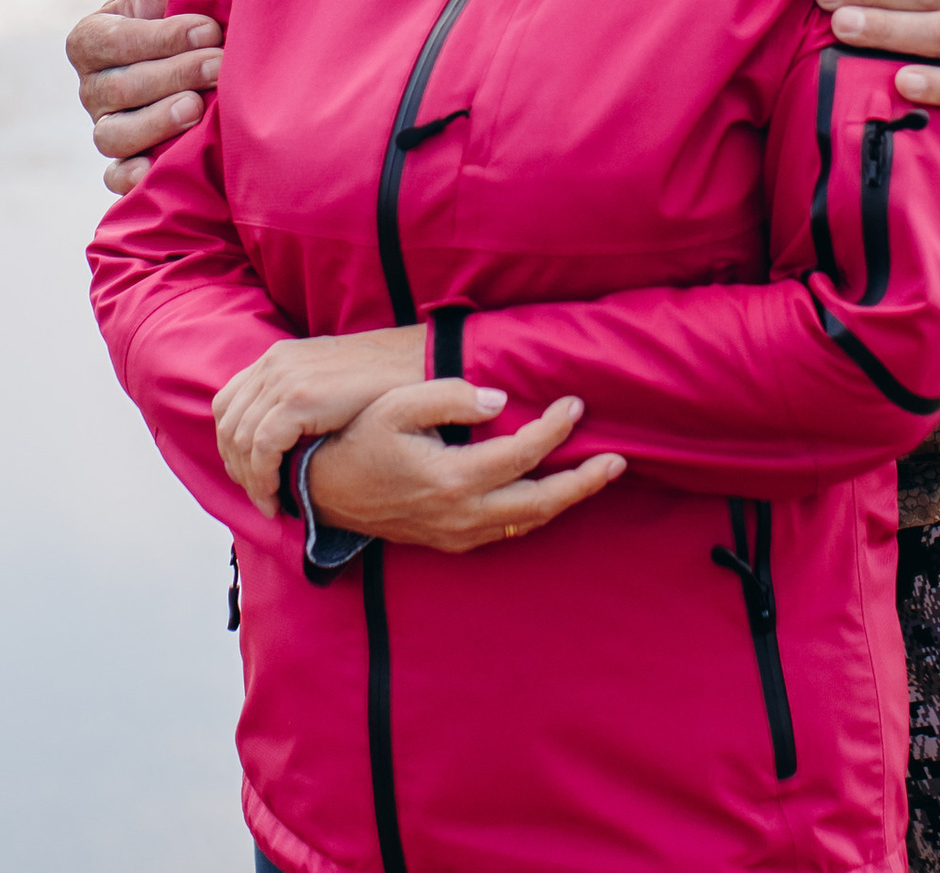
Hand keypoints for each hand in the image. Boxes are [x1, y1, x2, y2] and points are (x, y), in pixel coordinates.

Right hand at [68, 0, 214, 194]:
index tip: (207, 28)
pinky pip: (117, 179)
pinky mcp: (125, 164)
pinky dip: (134, 177)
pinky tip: (162, 169)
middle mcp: (92, 87)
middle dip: (172, 75)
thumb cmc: (184, 12)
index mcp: (92, 38)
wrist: (209, 56)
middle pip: (117, 89)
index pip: (109, 42)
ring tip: (199, 109)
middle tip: (221, 64)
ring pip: (114, 136)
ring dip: (156, 124)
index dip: (156, 37)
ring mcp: (106, 128)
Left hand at [214, 328, 428, 511]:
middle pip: (228, 424)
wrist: (417, 363)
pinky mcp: (299, 398)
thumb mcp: (327, 380)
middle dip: (237, 468)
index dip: (230, 445)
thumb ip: (297, 397)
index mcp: (277, 357)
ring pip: (240, 440)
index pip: (228, 403)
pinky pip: (261, 447)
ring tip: (270, 503)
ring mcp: (284, 379)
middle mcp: (273, 364)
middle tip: (259, 496)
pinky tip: (277, 496)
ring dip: (250, 480)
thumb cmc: (381, 381)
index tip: (247, 474)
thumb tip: (278, 440)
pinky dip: (263, 477)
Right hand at [306, 384, 626, 553]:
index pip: (522, 454)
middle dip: (583, 483)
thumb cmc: (359, 439)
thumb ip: (450, 397)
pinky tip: (549, 497)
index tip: (575, 405)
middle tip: (616, 460)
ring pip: (527, 524)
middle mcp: (461, 514)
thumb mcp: (397, 406)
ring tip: (596, 477)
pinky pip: (505, 533)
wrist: (323, 491)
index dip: (554, 429)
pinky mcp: (450, 541)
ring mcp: (457, 533)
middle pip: (540, 503)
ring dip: (565, 501)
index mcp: (452, 478)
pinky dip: (534, 515)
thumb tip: (499, 400)